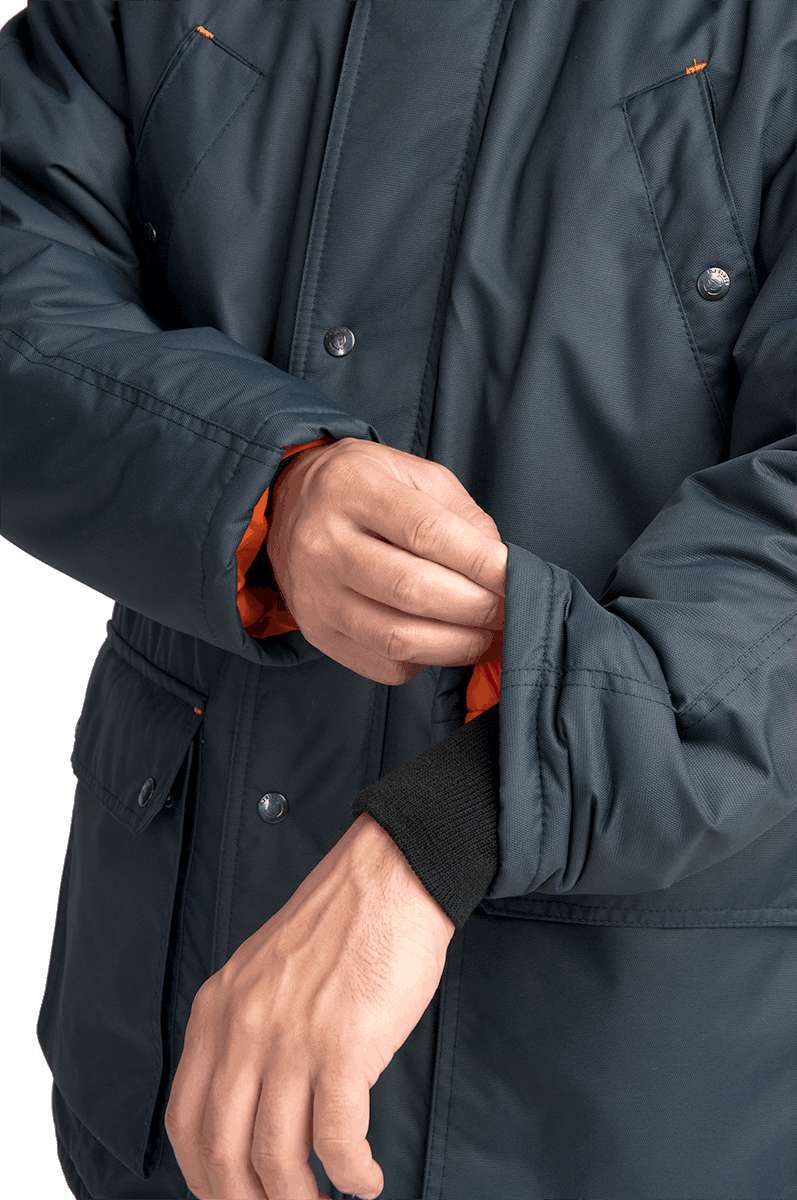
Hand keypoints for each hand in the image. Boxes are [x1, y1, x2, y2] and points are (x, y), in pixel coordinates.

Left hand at [165, 813, 453, 1199]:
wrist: (390, 877)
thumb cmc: (341, 927)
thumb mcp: (264, 971)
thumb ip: (246, 1029)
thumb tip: (251, 1106)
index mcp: (218, 1009)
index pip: (185, 1119)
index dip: (203, 1175)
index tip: (229, 1195)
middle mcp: (243, 1028)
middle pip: (222, 1151)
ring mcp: (291, 1039)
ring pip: (276, 1158)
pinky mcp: (343, 1047)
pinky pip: (338, 1140)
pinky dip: (352, 1174)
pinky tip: (365, 1178)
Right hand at [267, 437, 506, 683]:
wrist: (288, 504)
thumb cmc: (365, 488)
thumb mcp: (414, 475)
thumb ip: (461, 517)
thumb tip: (501, 571)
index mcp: (353, 487)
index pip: (427, 533)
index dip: (481, 563)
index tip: (515, 578)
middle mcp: (324, 541)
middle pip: (412, 590)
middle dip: (476, 607)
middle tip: (506, 609)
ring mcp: (315, 592)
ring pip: (397, 638)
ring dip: (457, 644)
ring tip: (483, 633)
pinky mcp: (316, 630)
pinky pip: (382, 665)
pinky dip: (424, 661)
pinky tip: (438, 640)